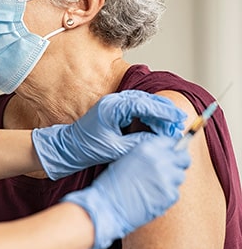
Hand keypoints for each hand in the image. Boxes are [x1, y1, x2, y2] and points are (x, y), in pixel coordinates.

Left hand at [31, 90, 186, 179]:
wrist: (69, 147)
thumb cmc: (88, 148)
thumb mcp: (116, 149)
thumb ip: (139, 143)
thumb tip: (161, 141)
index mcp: (112, 108)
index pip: (144, 104)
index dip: (163, 112)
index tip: (178, 119)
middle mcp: (113, 101)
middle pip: (145, 100)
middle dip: (164, 111)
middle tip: (179, 122)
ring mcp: (113, 103)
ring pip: (142, 102)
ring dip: (157, 112)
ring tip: (172, 125)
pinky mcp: (114, 109)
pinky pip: (136, 107)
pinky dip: (148, 114)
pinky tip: (157, 124)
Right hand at [62, 135, 190, 248]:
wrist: (107, 206)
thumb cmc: (112, 184)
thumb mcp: (127, 159)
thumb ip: (147, 154)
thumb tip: (164, 154)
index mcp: (147, 148)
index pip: (171, 142)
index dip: (172, 149)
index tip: (171, 154)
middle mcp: (160, 160)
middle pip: (183, 158)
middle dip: (178, 163)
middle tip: (169, 170)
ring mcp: (167, 178)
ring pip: (180, 176)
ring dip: (171, 180)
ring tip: (153, 186)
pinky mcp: (170, 196)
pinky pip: (175, 193)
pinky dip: (166, 195)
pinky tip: (151, 196)